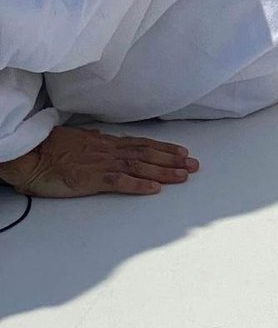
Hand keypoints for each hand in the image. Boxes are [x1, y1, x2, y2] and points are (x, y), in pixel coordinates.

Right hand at [0, 123, 197, 197]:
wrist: (34, 155)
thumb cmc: (53, 148)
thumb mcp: (79, 140)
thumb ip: (94, 141)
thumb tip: (100, 137)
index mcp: (107, 143)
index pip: (143, 144)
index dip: (164, 148)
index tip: (183, 152)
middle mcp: (110, 150)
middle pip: (148, 154)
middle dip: (172, 160)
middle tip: (194, 165)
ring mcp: (103, 163)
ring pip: (140, 166)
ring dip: (164, 171)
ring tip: (183, 175)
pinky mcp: (92, 178)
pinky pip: (120, 182)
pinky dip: (139, 185)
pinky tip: (154, 189)